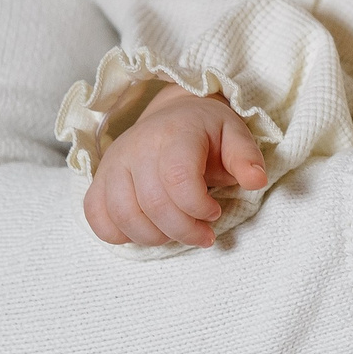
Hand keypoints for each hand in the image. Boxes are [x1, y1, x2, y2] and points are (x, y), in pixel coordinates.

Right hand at [82, 85, 267, 247]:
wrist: (173, 116)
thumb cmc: (207, 132)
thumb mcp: (235, 135)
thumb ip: (246, 157)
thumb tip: (256, 181)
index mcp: (174, 134)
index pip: (178, 179)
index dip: (198, 207)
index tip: (215, 212)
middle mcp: (137, 146)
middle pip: (154, 204)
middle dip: (184, 230)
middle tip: (204, 235)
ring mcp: (114, 163)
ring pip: (125, 216)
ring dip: (156, 237)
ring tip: (177, 232)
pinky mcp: (100, 179)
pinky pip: (96, 216)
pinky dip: (119, 233)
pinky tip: (147, 229)